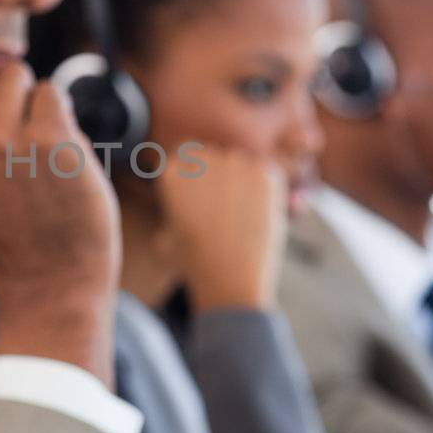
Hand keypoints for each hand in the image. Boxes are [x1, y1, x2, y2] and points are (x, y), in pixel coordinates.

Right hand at [156, 147, 285, 311]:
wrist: (230, 277)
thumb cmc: (195, 264)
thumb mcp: (164, 239)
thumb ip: (170, 215)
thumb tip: (179, 212)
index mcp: (171, 172)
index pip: (185, 156)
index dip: (196, 178)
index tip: (204, 200)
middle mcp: (201, 159)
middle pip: (214, 156)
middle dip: (220, 176)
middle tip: (226, 209)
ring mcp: (233, 162)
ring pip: (241, 162)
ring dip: (244, 180)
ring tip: (243, 215)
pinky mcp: (263, 171)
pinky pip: (266, 172)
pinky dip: (267, 190)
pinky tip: (259, 214)